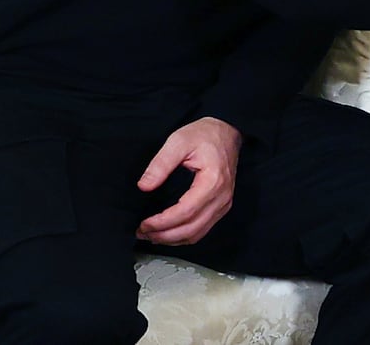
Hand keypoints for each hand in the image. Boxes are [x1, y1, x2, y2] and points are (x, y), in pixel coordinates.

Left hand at [135, 116, 242, 244]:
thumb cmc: (205, 135)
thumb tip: (144, 186)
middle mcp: (222, 196)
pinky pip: (202, 229)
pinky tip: (168, 232)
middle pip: (192, 228)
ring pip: (197, 233)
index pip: (186, 212)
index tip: (144, 224)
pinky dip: (184, 236)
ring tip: (151, 235)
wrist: (227, 131)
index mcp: (213, 181)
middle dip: (164, 235)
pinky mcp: (221, 206)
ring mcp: (224, 203)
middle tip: (142, 232)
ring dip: (173, 239)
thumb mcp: (178, 141)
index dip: (163, 222)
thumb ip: (160, 164)